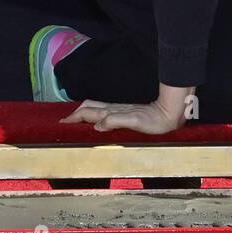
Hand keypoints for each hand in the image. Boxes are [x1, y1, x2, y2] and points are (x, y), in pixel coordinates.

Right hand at [61, 99, 186, 135]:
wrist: (169, 114)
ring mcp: (119, 111)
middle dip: (75, 113)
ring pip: (96, 109)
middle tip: (65, 121)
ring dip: (83, 113)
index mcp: (113, 112)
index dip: (74, 117)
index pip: (88, 113)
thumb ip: (115, 121)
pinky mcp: (126, 114)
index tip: (62, 123)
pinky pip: (104, 113)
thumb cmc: (154, 121)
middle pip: (89, 107)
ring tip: (75, 119)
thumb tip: (97, 125)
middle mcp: (114, 110)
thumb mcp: (134, 122)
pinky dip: (94, 116)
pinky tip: (96, 121)